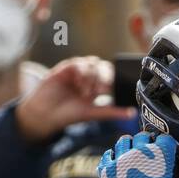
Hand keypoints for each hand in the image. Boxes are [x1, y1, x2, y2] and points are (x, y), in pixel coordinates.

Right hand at [14, 56, 132, 144]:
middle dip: (104, 78)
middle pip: (103, 67)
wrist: (46, 115)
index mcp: (96, 86)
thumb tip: (132, 113)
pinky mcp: (65, 68)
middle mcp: (87, 77)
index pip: (110, 76)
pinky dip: (82, 72)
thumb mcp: (93, 113)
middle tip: (100, 90)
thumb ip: (112, 112)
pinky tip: (79, 85)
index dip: (113, 80)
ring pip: (92, 63)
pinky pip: (78, 62)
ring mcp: (76, 71)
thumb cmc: (68, 114)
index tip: (112, 90)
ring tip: (86, 93)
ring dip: (92, 77)